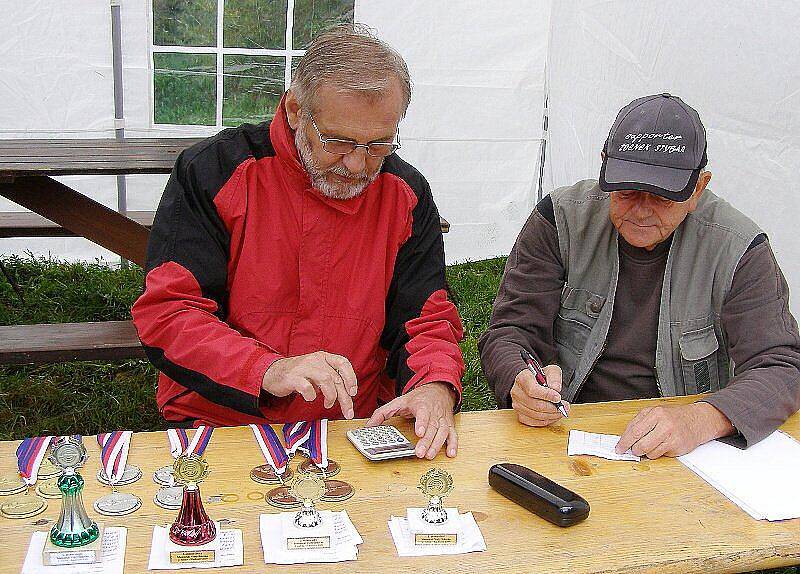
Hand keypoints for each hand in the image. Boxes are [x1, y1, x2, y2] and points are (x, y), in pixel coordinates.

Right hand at [262, 351, 357, 418]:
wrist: (272, 372)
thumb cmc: (298, 374)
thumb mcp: (316, 371)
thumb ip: (330, 378)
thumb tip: (346, 393)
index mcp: (323, 357)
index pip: (342, 363)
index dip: (351, 377)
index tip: (353, 392)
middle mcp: (315, 360)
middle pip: (336, 377)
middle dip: (344, 397)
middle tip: (348, 411)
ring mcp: (303, 368)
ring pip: (326, 380)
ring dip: (331, 396)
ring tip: (328, 404)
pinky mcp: (292, 377)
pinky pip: (307, 387)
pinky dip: (312, 396)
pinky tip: (310, 398)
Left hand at [365, 382, 457, 458]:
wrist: (438, 390)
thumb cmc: (418, 398)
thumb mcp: (398, 401)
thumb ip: (382, 413)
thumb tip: (369, 426)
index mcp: (421, 405)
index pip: (423, 413)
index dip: (422, 423)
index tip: (419, 432)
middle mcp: (434, 412)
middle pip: (431, 427)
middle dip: (426, 441)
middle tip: (420, 453)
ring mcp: (442, 419)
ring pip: (442, 432)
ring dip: (437, 445)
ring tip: (429, 456)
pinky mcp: (449, 425)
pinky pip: (453, 435)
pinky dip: (453, 444)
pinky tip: (450, 454)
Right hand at [510, 364, 569, 425]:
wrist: (531, 383)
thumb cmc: (540, 377)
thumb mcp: (550, 371)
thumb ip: (554, 377)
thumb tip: (555, 388)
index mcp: (523, 379)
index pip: (532, 390)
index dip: (546, 395)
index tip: (558, 397)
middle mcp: (517, 392)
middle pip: (535, 404)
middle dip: (553, 407)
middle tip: (564, 406)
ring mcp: (517, 405)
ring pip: (536, 415)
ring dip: (551, 415)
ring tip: (561, 411)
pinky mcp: (520, 414)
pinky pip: (534, 422)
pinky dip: (546, 421)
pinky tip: (553, 416)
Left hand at [615, 402, 734, 458]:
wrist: (698, 420)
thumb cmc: (674, 417)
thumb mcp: (655, 412)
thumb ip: (639, 422)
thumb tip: (625, 437)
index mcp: (655, 413)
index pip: (634, 431)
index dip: (624, 442)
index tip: (619, 448)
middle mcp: (664, 424)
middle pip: (641, 444)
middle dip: (634, 450)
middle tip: (634, 450)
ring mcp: (672, 436)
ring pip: (649, 452)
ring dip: (646, 452)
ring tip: (651, 445)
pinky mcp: (678, 447)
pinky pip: (660, 455)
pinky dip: (657, 453)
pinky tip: (662, 446)